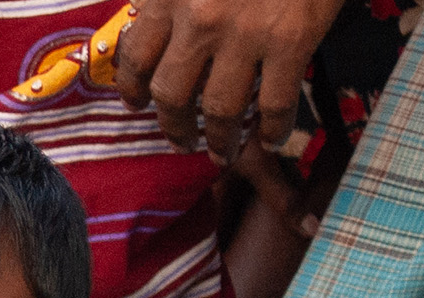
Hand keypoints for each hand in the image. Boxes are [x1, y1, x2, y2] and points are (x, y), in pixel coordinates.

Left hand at [114, 0, 342, 160]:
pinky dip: (271, 128)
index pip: (135, 56)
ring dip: (218, 137)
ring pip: (218, 107)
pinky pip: (274, 102)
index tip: (135, 102)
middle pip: (170, 93)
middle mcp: (198, 20)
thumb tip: (160, 20)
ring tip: (221, 151)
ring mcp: (244, 34)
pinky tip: (270, 138)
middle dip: (172, 125)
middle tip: (179, 140)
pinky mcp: (291, 41)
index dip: (132, 87)